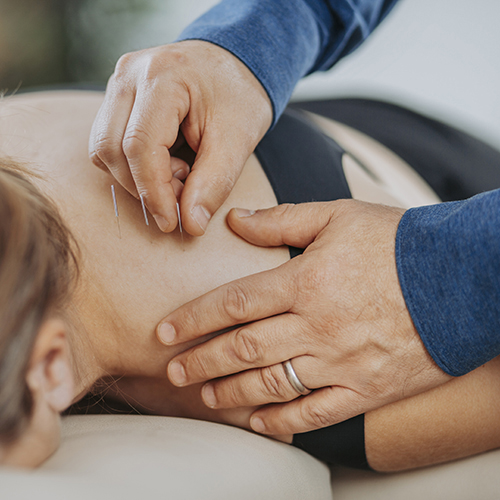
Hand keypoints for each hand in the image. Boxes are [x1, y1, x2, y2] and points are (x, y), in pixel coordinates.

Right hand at [89, 40, 271, 234]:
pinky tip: (166, 162)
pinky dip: (133, 165)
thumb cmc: (240, 96)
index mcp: (163, 77)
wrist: (236, 63)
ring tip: (180, 173)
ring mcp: (118, 83)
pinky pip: (108, 142)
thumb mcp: (238, 141)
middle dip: (145, 187)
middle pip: (111, 149)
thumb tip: (190, 224)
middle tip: (183, 195)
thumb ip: (213, 184)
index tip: (172, 223)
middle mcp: (129, 75)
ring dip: (137, 177)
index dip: (153, 193)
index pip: (139, 146)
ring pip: (103, 149)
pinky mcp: (118, 97)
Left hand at [156, 200, 450, 434]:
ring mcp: (341, 362)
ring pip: (272, 384)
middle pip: (243, 348)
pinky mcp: (367, 388)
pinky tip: (257, 423)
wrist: (460, 277)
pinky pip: (316, 413)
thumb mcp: (337, 216)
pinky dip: (283, 421)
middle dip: (201, 361)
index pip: (234, 302)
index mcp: (306, 281)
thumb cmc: (396, 242)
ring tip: (203, 395)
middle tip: (171, 371)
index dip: (194, 318)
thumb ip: (281, 220)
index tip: (164, 331)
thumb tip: (236, 220)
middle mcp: (317, 325)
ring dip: (231, 392)